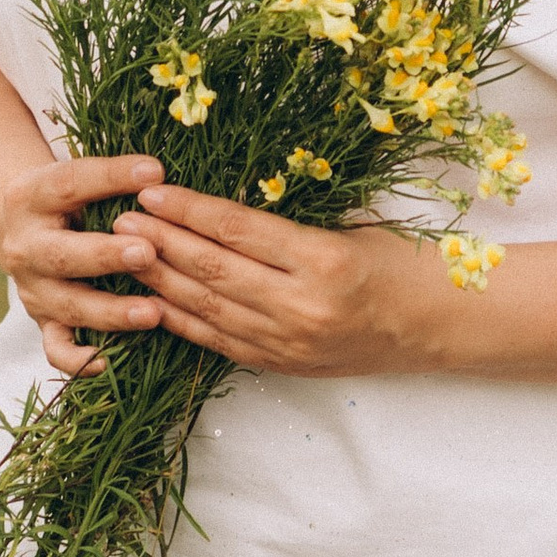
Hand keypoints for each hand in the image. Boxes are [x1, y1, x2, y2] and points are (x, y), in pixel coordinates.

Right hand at [0, 152, 170, 376]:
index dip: (111, 177)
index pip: (70, 183)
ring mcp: (32, 288)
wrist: (26, 229)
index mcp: (30, 196)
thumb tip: (163, 178)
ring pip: (68, 305)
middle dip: (106, 256)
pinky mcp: (41, 321)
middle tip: (147, 252)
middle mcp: (24, 245)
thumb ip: (113, 179)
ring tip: (154, 312)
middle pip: (62, 254)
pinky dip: (78, 359)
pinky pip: (56, 348)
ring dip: (111, 311)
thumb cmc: (71, 198)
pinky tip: (108, 362)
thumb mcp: (79, 179)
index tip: (156, 171)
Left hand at [108, 182, 443, 377]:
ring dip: (160, 281)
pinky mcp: (284, 365)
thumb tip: (211, 209)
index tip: (151, 190)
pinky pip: (219, 341)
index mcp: (323, 260)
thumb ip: (284, 227)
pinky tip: (152, 301)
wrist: (437, 324)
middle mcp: (303, 306)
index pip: (237, 230)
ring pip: (208, 308)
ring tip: (125, 255)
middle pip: (213, 269)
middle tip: (120, 219)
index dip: (188, 209)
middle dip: (160, 243)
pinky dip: (182, 320)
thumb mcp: (347, 228)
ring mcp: (290, 342)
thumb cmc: (397, 262)